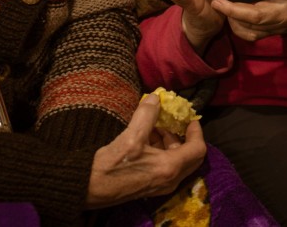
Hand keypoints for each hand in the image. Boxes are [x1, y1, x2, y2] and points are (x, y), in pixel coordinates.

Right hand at [86, 94, 205, 208]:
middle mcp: (170, 179)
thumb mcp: (131, 136)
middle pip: (191, 157)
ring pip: (177, 161)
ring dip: (171, 143)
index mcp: (170, 168)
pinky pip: (166, 167)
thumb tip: (155, 97)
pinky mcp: (150, 186)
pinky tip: (147, 138)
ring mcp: (160, 185)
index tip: (190, 118)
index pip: (198, 149)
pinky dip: (162, 151)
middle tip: (174, 121)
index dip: (196, 131)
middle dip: (184, 136)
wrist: (88, 188)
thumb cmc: (111, 165)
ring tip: (157, 126)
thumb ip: (147, 114)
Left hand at [211, 0, 286, 40]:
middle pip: (259, 15)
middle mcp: (286, 11)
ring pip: (252, 27)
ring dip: (233, 17)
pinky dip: (238, 28)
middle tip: (217, 0)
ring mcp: (278, 25)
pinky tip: (228, 18)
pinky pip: (251, 35)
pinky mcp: (271, 33)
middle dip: (236, 9)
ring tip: (217, 5)